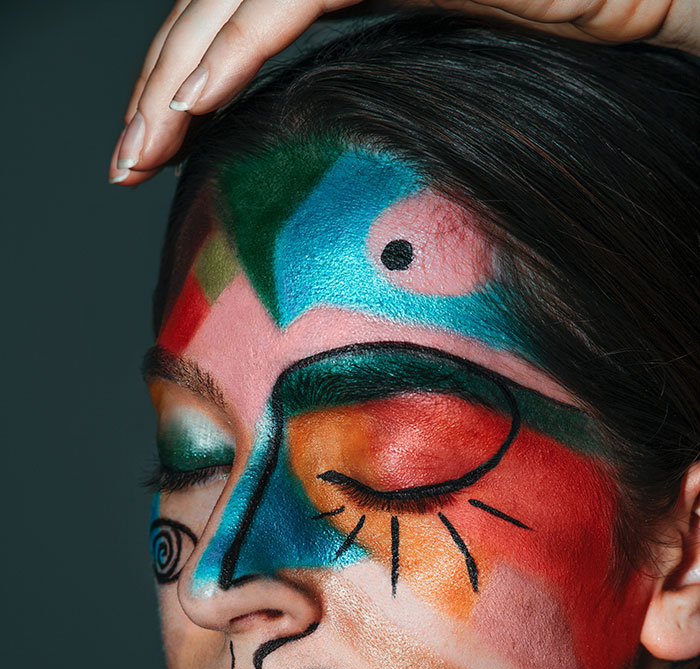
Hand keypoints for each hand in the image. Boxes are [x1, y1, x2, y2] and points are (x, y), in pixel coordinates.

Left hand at [108, 0, 697, 185]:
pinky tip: (200, 103)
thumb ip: (356, 105)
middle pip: (209, 9)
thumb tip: (312, 172)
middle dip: (156, 88)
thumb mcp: (419, 93)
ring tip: (142, 148)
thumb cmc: (540, 57)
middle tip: (126, 163)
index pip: (226, 26)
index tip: (147, 155)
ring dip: (176, 76)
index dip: (175, 84)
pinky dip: (238, 45)